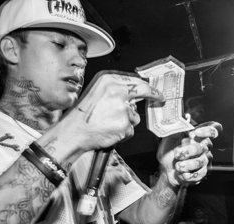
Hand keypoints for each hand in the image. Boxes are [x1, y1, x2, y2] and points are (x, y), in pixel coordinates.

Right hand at [41, 71, 163, 153]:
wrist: (73, 132)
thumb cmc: (82, 116)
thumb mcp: (95, 93)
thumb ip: (114, 90)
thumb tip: (132, 95)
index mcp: (108, 80)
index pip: (135, 80)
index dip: (148, 86)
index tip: (156, 90)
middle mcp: (116, 91)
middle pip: (143, 91)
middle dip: (153, 96)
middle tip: (160, 98)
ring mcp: (121, 108)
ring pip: (135, 116)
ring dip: (126, 122)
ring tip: (109, 123)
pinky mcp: (124, 124)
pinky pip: (130, 130)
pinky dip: (122, 133)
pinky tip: (110, 131)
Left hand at [157, 121, 219, 186]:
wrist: (166, 170)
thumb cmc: (169, 152)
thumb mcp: (169, 138)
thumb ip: (176, 127)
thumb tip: (183, 117)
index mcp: (197, 137)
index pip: (212, 131)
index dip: (208, 131)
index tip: (196, 133)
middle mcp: (203, 148)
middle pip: (203, 147)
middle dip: (187, 151)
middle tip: (177, 154)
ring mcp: (204, 161)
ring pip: (200, 161)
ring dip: (186, 164)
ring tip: (178, 166)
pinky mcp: (202, 173)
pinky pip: (200, 174)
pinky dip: (188, 175)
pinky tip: (182, 173)